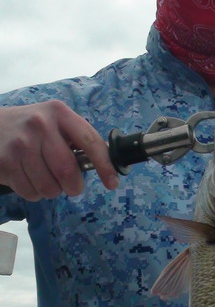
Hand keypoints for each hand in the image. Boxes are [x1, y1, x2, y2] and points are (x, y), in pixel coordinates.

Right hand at [0, 100, 118, 200]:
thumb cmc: (31, 127)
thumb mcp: (55, 121)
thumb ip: (77, 138)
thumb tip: (106, 164)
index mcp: (59, 113)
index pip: (89, 141)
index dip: (104, 165)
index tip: (113, 183)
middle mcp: (39, 125)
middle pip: (68, 171)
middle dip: (74, 186)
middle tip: (71, 186)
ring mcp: (20, 144)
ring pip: (49, 187)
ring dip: (52, 191)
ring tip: (45, 177)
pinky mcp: (5, 162)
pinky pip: (31, 193)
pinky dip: (34, 193)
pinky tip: (28, 177)